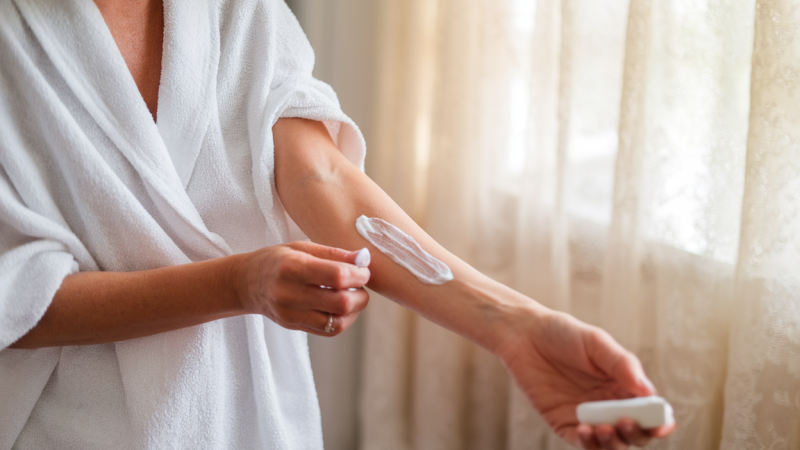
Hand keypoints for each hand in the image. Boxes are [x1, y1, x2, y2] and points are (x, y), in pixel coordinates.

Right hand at [234, 241, 370, 335]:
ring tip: (351, 295)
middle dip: (361, 294)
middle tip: (359, 284)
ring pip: (338, 322)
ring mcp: (291, 314)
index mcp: (293, 266)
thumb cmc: (277, 259)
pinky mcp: (294, 326)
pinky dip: (343, 320)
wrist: (245, 283)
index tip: (363, 270)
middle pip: (341, 303)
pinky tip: (341, 307)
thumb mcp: (302, 247)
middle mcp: (290, 293)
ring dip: (354, 310)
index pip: (337, 276)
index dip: (359, 274)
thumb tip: (365, 258)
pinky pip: (329, 330)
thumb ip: (334, 253)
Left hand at [495, 308, 674, 448]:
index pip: (650, 412)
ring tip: (603, 428)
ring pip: (610, 444)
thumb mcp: (596, 342)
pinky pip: (582, 443)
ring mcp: (588, 417)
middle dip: (636, 434)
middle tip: (626, 422)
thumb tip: (648, 392)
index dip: (660, 422)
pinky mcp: (565, 424)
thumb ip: (622, 365)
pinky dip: (588, 443)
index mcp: (624, 386)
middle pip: (634, 433)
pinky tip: (585, 430)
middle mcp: (610, 405)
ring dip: (613, 444)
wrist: (525, 335)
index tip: (661, 424)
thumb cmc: (564, 334)